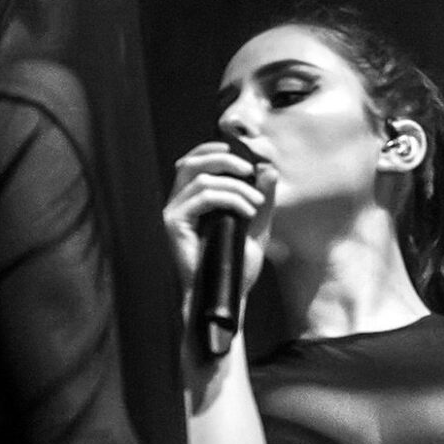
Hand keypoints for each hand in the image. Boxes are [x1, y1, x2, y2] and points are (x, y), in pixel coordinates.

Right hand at [163, 139, 275, 301]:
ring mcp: (173, 213)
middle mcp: (179, 203)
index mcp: (193, 199)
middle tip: (250, 170)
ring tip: (255, 203)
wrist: (228, 294)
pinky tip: (247, 212)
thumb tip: (269, 169)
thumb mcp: (257, 224)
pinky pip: (202, 197)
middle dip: (224, 159)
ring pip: (200, 178)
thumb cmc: (238, 263)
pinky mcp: (173, 224)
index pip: (194, 160)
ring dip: (235, 186)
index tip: (244, 154)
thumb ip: (263, 198)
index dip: (215, 149)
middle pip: (192, 161)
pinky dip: (229, 199)